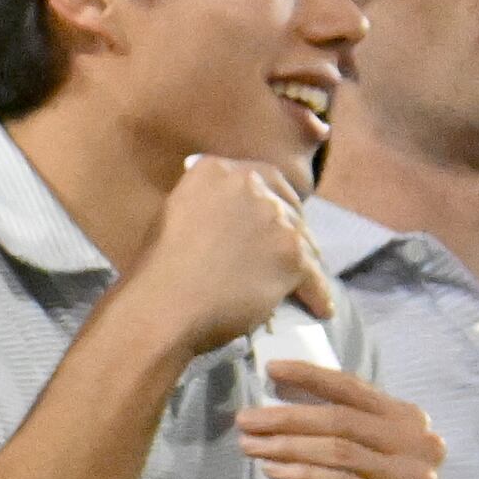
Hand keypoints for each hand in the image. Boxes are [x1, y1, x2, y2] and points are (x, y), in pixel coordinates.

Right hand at [109, 153, 330, 365]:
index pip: (263, 178)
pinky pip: (313, 278)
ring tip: (305, 283)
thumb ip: (207, 205)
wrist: (164, 304)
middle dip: (289, 230)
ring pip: (303, 242)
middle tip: (284, 253)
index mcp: (217, 171)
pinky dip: (318, 295)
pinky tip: (321, 308)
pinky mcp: (292, 256)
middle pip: (287, 208)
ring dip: (305, 263)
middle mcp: (251, 185)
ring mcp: (276, 220)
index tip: (275, 216)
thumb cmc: (157, 270)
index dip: (274, 199)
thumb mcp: (175, 215)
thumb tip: (227, 218)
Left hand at [239, 360, 442, 478]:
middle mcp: (419, 441)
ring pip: (339, 449)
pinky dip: (303, 475)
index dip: (311, 376)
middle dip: (287, 417)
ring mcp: (414, 475)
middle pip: (341, 420)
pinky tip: (273, 472)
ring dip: (287, 446)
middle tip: (245, 420)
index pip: (354, 389)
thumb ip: (333, 433)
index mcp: (408, 419)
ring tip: (251, 445)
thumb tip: (274, 410)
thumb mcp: (357, 461)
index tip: (271, 369)